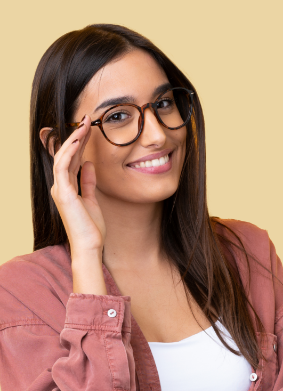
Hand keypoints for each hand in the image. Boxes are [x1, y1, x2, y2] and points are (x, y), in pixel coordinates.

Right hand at [50, 115, 105, 257]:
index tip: (89, 129)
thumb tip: (89, 164)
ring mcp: (60, 189)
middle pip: (66, 155)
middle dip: (76, 137)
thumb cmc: (91, 227)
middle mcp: (61, 186)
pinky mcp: (63, 193)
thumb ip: (88, 182)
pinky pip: (63, 166)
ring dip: (72, 140)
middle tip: (86, 120)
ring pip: (62, 157)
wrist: (90, 245)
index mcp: (67, 188)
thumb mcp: (92, 199)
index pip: (71, 160)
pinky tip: (78, 140)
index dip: (79, 143)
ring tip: (83, 125)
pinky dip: (69, 152)